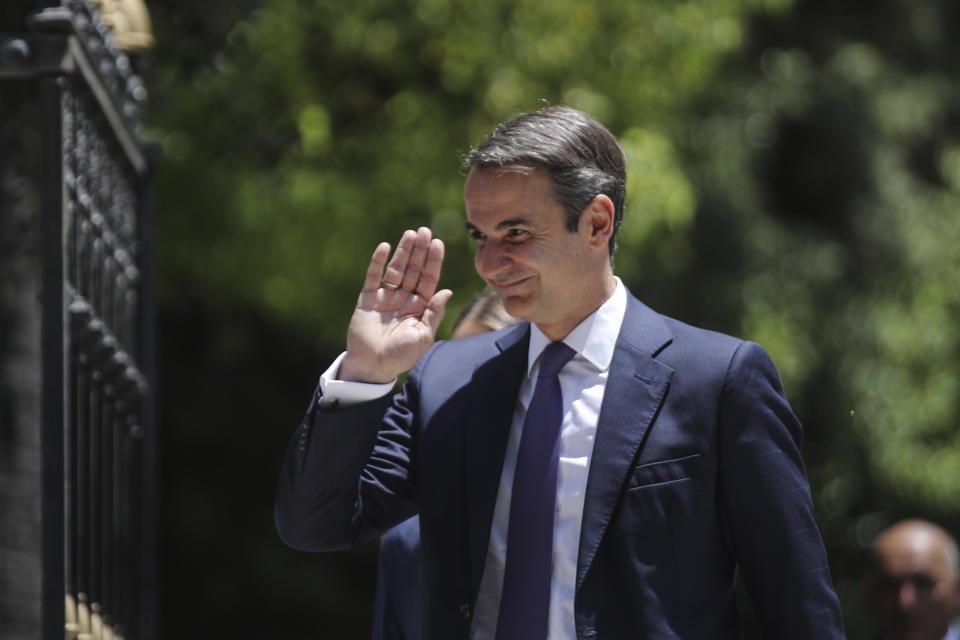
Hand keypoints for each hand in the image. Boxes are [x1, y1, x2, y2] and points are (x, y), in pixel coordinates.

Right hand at [339, 227, 452, 382]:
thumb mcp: (424, 336)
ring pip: (396, 269)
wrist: (373, 366)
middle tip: (425, 231)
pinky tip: (385, 247)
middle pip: (414, 269)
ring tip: (410, 234)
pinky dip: (378, 262)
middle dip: (420, 250)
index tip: (438, 243)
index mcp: (420, 306)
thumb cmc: (402, 355)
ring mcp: (386, 297)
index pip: (429, 279)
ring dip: (403, 251)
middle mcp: (404, 298)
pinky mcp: (368, 299)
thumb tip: (447, 291)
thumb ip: (434, 313)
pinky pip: (373, 277)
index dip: (433, 261)